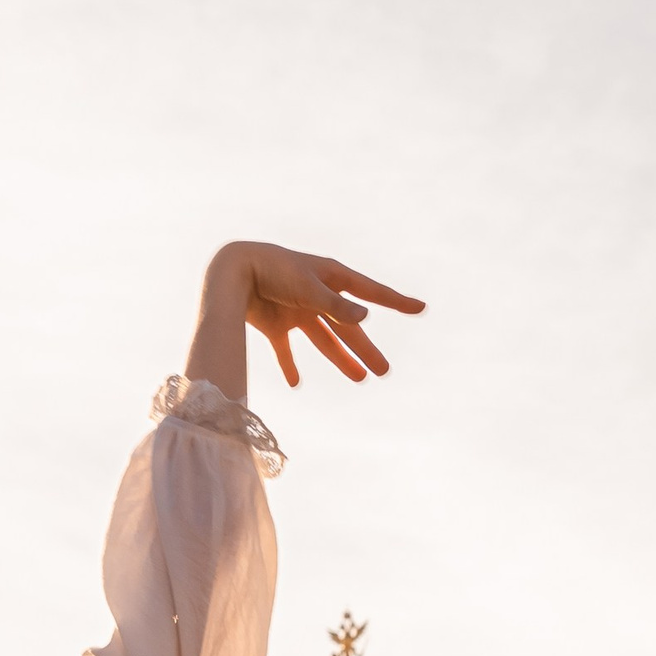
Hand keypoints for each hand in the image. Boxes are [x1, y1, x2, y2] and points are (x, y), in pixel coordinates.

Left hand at [201, 241, 424, 389]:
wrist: (234, 273)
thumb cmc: (274, 272)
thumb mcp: (309, 288)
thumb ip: (336, 306)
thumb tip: (366, 317)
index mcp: (333, 279)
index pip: (372, 293)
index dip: (397, 302)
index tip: (421, 308)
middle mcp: (319, 295)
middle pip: (348, 327)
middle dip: (366, 348)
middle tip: (384, 370)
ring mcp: (298, 310)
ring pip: (324, 341)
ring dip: (341, 359)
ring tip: (360, 379)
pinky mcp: (276, 324)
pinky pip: (285, 350)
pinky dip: (289, 366)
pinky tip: (295, 383)